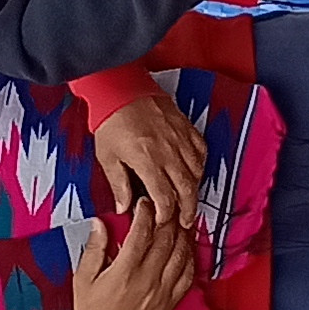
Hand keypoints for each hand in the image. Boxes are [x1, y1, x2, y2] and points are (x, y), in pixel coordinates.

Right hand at [68, 212, 197, 309]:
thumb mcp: (83, 279)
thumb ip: (95, 249)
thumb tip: (100, 223)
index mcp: (125, 272)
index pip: (141, 233)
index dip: (145, 212)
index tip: (143, 202)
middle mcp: (148, 280)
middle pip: (165, 239)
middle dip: (166, 217)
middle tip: (164, 204)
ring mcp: (163, 291)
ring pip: (180, 254)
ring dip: (181, 233)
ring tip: (177, 219)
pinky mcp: (171, 301)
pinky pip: (188, 275)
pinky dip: (189, 257)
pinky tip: (186, 246)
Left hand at [86, 86, 202, 218]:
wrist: (119, 88)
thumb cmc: (110, 120)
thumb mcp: (107, 157)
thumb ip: (118, 184)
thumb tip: (123, 206)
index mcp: (147, 161)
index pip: (165, 197)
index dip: (166, 214)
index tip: (163, 220)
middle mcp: (168, 151)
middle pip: (187, 188)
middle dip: (188, 209)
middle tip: (186, 221)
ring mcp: (179, 138)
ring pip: (197, 171)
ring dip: (195, 188)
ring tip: (189, 199)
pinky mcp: (185, 127)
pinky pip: (201, 151)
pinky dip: (200, 164)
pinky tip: (195, 171)